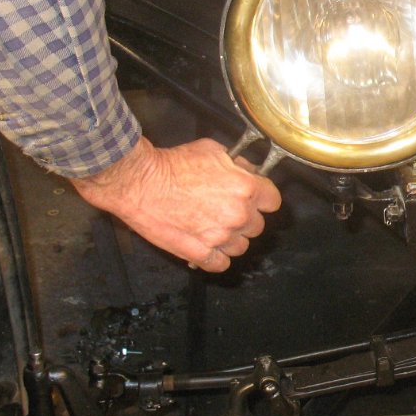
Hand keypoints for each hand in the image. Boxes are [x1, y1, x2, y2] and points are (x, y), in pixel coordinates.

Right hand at [70, 136, 281, 271]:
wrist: (141, 182)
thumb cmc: (174, 164)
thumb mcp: (214, 151)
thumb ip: (238, 164)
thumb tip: (248, 171)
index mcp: (246, 188)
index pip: (273, 201)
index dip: (263, 198)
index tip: (254, 198)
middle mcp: (238, 215)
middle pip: (257, 225)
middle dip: (245, 217)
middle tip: (226, 209)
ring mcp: (220, 237)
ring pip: (241, 246)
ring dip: (232, 238)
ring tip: (214, 227)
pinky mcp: (200, 254)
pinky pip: (221, 264)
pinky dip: (216, 257)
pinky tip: (207, 246)